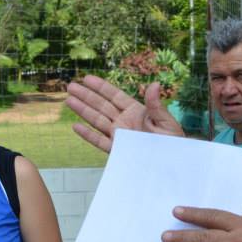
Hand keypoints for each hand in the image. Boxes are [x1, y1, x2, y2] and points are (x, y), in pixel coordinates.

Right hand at [66, 76, 183, 152]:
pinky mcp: (117, 150)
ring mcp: (119, 136)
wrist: (172, 163)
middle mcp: (125, 122)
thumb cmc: (173, 142)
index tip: (87, 78)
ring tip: (68, 100)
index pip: (114, 96)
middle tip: (70, 86)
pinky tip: (76, 126)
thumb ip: (156, 105)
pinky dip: (88, 135)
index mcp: (136, 112)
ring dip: (83, 111)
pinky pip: (100, 142)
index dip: (101, 87)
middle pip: (101, 106)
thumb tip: (154, 84)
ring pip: (97, 121)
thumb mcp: (166, 122)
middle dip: (86, 96)